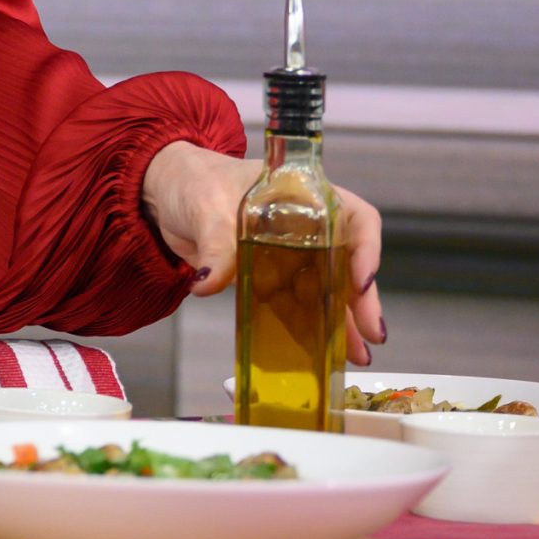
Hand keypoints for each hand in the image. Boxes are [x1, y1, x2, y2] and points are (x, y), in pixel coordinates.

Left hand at [140, 140, 385, 365]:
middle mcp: (307, 226)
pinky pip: (296, 303)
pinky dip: (308, 326)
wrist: (166, 196)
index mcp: (305, 195)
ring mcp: (290, 253)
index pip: (355, 218)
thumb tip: (209, 282)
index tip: (361, 280)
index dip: (365, 249)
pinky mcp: (270, 277)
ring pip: (327, 288)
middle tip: (372, 333)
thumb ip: (215, 245)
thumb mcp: (207, 207)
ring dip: (341, 321)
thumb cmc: (194, 182)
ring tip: (355, 355)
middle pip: (347, 261)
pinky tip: (319, 350)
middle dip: (361, 299)